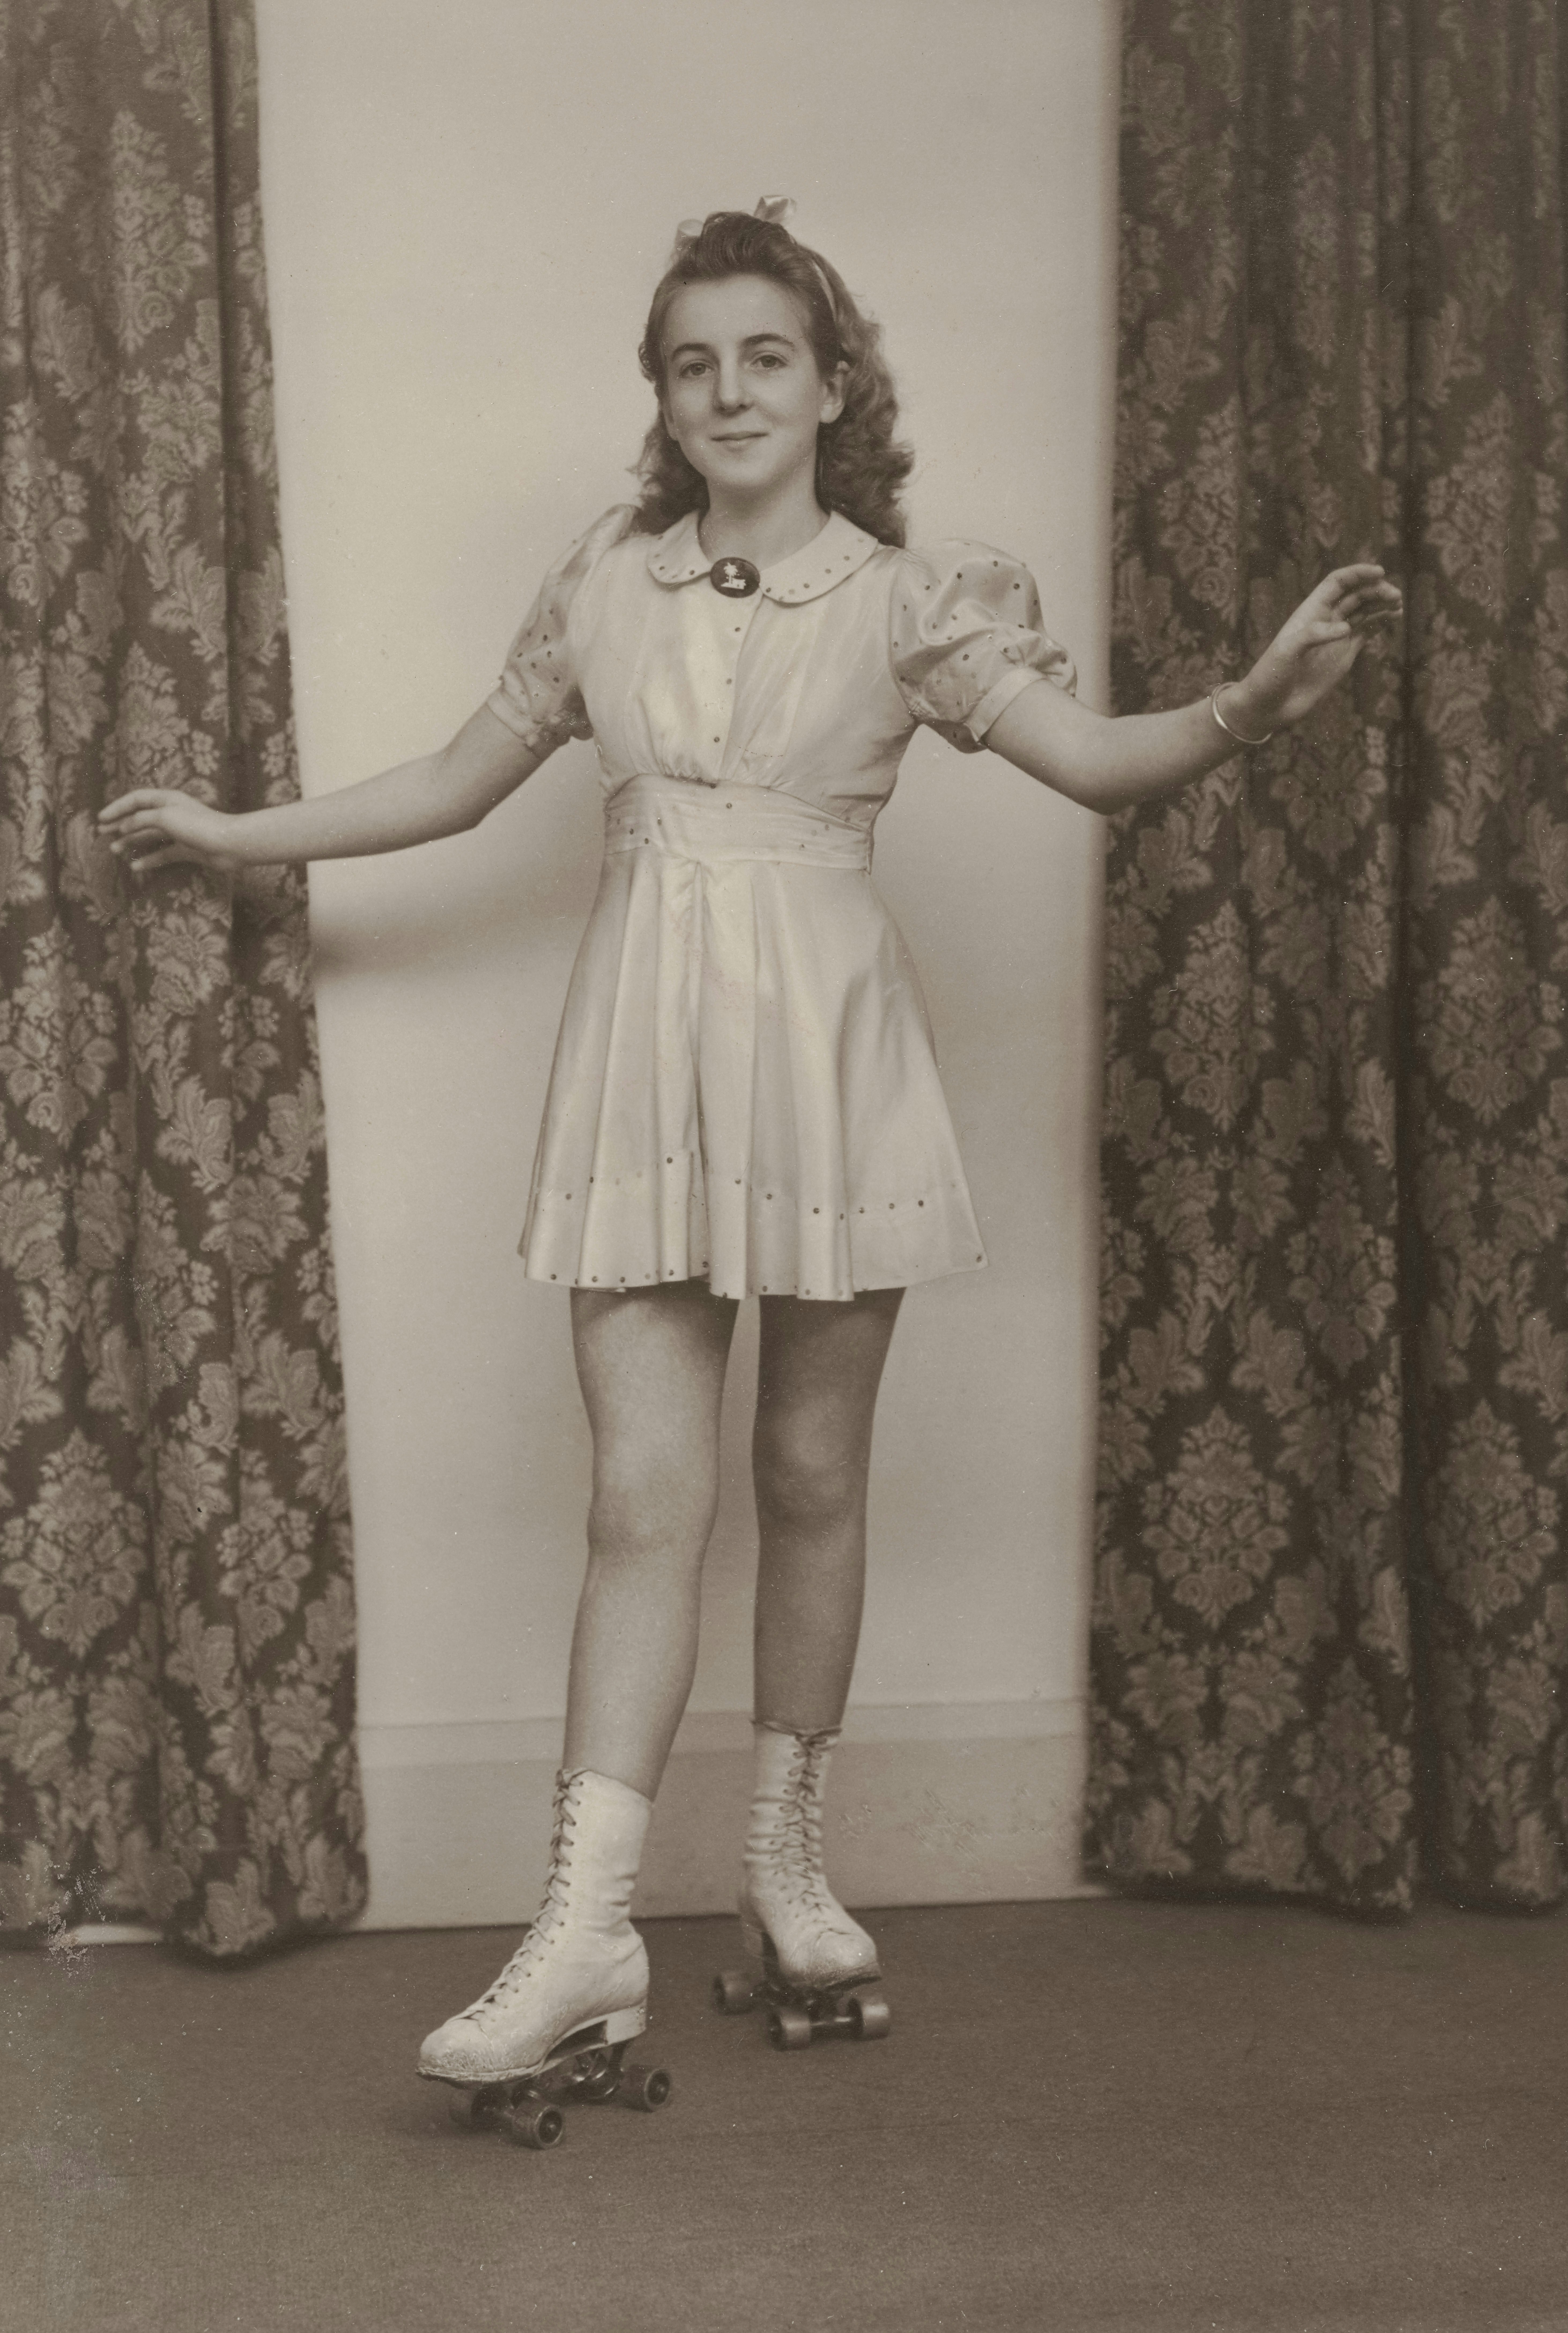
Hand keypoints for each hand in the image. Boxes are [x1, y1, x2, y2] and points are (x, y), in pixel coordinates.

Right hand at [98, 790, 243, 877]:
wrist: (229, 844)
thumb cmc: (197, 825)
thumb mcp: (164, 817)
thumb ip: (141, 819)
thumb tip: (124, 826)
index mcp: (166, 799)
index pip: (136, 799)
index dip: (117, 807)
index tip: (101, 818)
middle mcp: (171, 813)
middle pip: (140, 818)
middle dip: (121, 825)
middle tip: (102, 835)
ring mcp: (178, 832)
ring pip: (149, 836)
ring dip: (131, 842)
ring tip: (114, 851)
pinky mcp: (186, 849)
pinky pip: (163, 854)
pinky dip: (150, 860)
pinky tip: (136, 867)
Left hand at [1226, 564, 1402, 738]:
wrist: (1270, 705)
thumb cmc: (1271, 675)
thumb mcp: (1286, 652)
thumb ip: (1314, 635)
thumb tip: (1346, 628)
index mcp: (1310, 612)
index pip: (1337, 583)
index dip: (1357, 574)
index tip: (1380, 572)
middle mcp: (1325, 620)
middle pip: (1355, 595)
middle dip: (1376, 591)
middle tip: (1396, 596)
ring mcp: (1336, 637)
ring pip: (1364, 612)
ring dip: (1382, 605)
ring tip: (1398, 605)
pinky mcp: (1344, 654)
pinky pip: (1366, 632)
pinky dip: (1380, 623)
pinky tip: (1392, 618)